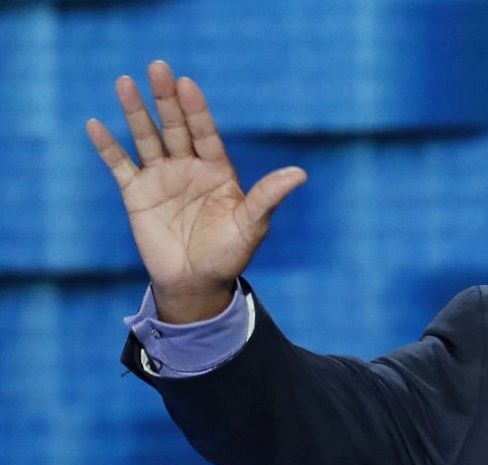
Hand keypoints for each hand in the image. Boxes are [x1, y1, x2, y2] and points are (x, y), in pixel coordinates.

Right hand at [86, 60, 305, 322]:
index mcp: (217, 170)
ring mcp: (161, 178)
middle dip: (166, 99)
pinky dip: (107, 147)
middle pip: (175, 127)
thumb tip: (300, 174)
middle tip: (157, 67)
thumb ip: (269, 196)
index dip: (196, 110)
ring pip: (146, 138)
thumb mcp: (252, 225)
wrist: (197, 283)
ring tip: (125, 83)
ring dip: (135, 112)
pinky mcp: (137, 194)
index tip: (187, 84)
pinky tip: (95, 125)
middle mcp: (188, 167)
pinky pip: (120, 166)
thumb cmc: (229, 254)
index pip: (206, 132)